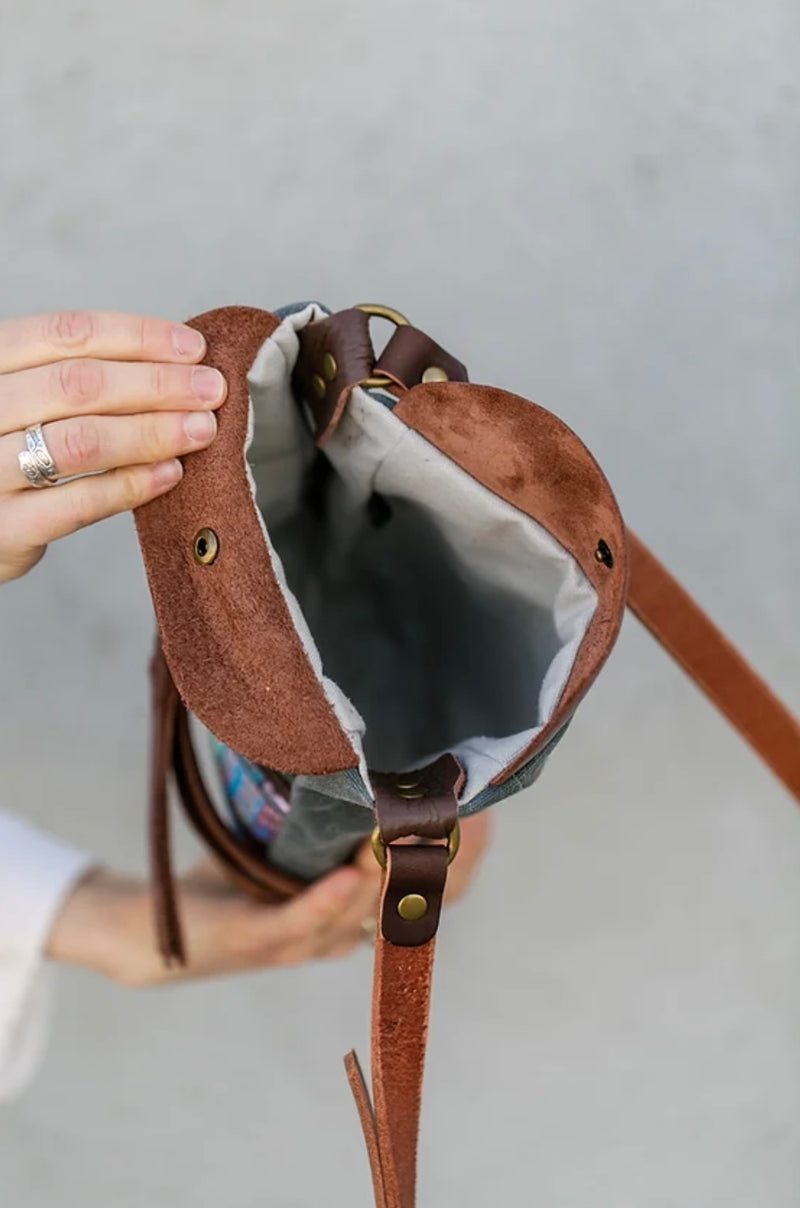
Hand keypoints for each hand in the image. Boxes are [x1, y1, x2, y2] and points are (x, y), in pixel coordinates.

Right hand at [0, 310, 226, 582]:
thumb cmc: (3, 451)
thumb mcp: (23, 398)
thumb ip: (74, 379)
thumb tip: (175, 366)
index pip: (66, 334)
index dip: (137, 337)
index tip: (193, 348)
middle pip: (78, 385)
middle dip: (158, 384)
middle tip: (212, 390)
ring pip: (80, 441)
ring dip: (152, 432)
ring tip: (200, 430)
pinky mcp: (5, 527)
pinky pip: (79, 502)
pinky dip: (132, 485)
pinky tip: (170, 474)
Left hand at [46, 814, 490, 986]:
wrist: (153, 929)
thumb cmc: (225, 883)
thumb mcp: (284, 844)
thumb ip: (322, 812)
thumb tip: (356, 746)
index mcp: (347, 916)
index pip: (415, 896)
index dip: (450, 862)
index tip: (474, 817)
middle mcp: (333, 936)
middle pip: (396, 905)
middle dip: (426, 864)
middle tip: (450, 818)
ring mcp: (298, 943)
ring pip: (355, 914)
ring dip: (380, 875)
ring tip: (400, 833)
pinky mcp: (258, 940)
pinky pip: (300, 922)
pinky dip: (326, 900)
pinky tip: (349, 873)